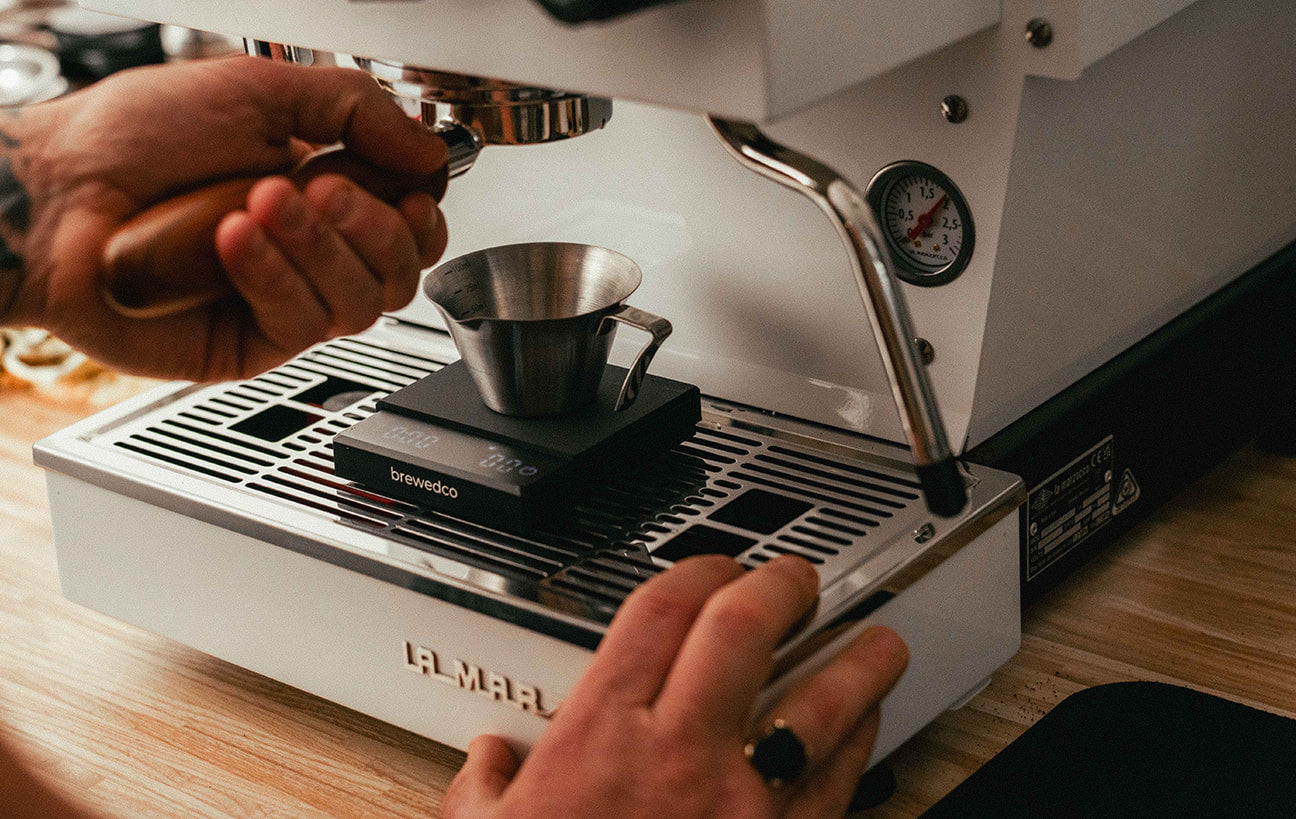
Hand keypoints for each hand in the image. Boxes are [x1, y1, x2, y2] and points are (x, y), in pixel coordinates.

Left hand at [14, 55, 449, 380]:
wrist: (49, 195)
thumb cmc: (126, 139)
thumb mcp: (254, 89)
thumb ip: (353, 106)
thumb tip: (425, 143)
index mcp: (316, 185)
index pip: (408, 219)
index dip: (420, 210)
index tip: (408, 186)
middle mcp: (303, 247)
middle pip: (400, 269)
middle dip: (373, 225)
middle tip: (322, 188)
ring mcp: (275, 297)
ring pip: (361, 302)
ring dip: (319, 245)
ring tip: (261, 203)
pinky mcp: (245, 341)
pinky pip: (302, 323)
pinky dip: (276, 274)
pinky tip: (235, 240)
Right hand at [444, 556, 908, 818]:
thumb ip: (486, 789)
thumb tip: (488, 763)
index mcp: (603, 734)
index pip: (662, 609)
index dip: (698, 567)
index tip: (714, 566)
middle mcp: (679, 755)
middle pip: (746, 631)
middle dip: (781, 588)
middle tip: (799, 581)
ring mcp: (741, 804)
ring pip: (819, 704)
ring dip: (856, 663)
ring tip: (875, 642)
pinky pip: (839, 781)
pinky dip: (859, 745)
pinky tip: (863, 728)